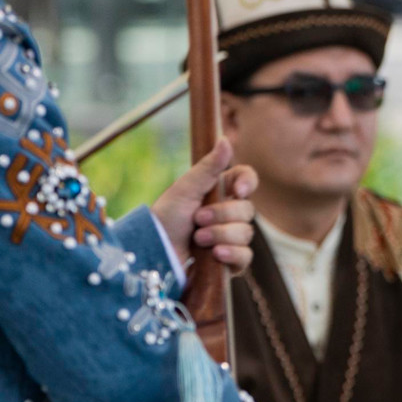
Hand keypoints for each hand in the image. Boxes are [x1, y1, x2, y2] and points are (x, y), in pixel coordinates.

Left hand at [150, 138, 258, 276]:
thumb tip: (226, 139)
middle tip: (197, 219)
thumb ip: (209, 167)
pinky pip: (245, 256)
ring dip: (221, 235)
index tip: (238, 191)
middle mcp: (228, 214)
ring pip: (246, 234)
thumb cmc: (165, 220)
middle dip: (222, 216)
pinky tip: (216, 255)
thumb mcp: (185, 190)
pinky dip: (231, 254)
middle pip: (248, 209)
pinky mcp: (231, 262)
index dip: (248, 183)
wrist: (154, 255)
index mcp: (219, 192)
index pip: (246, 180)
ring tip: (198, 240)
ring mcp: (231, 238)